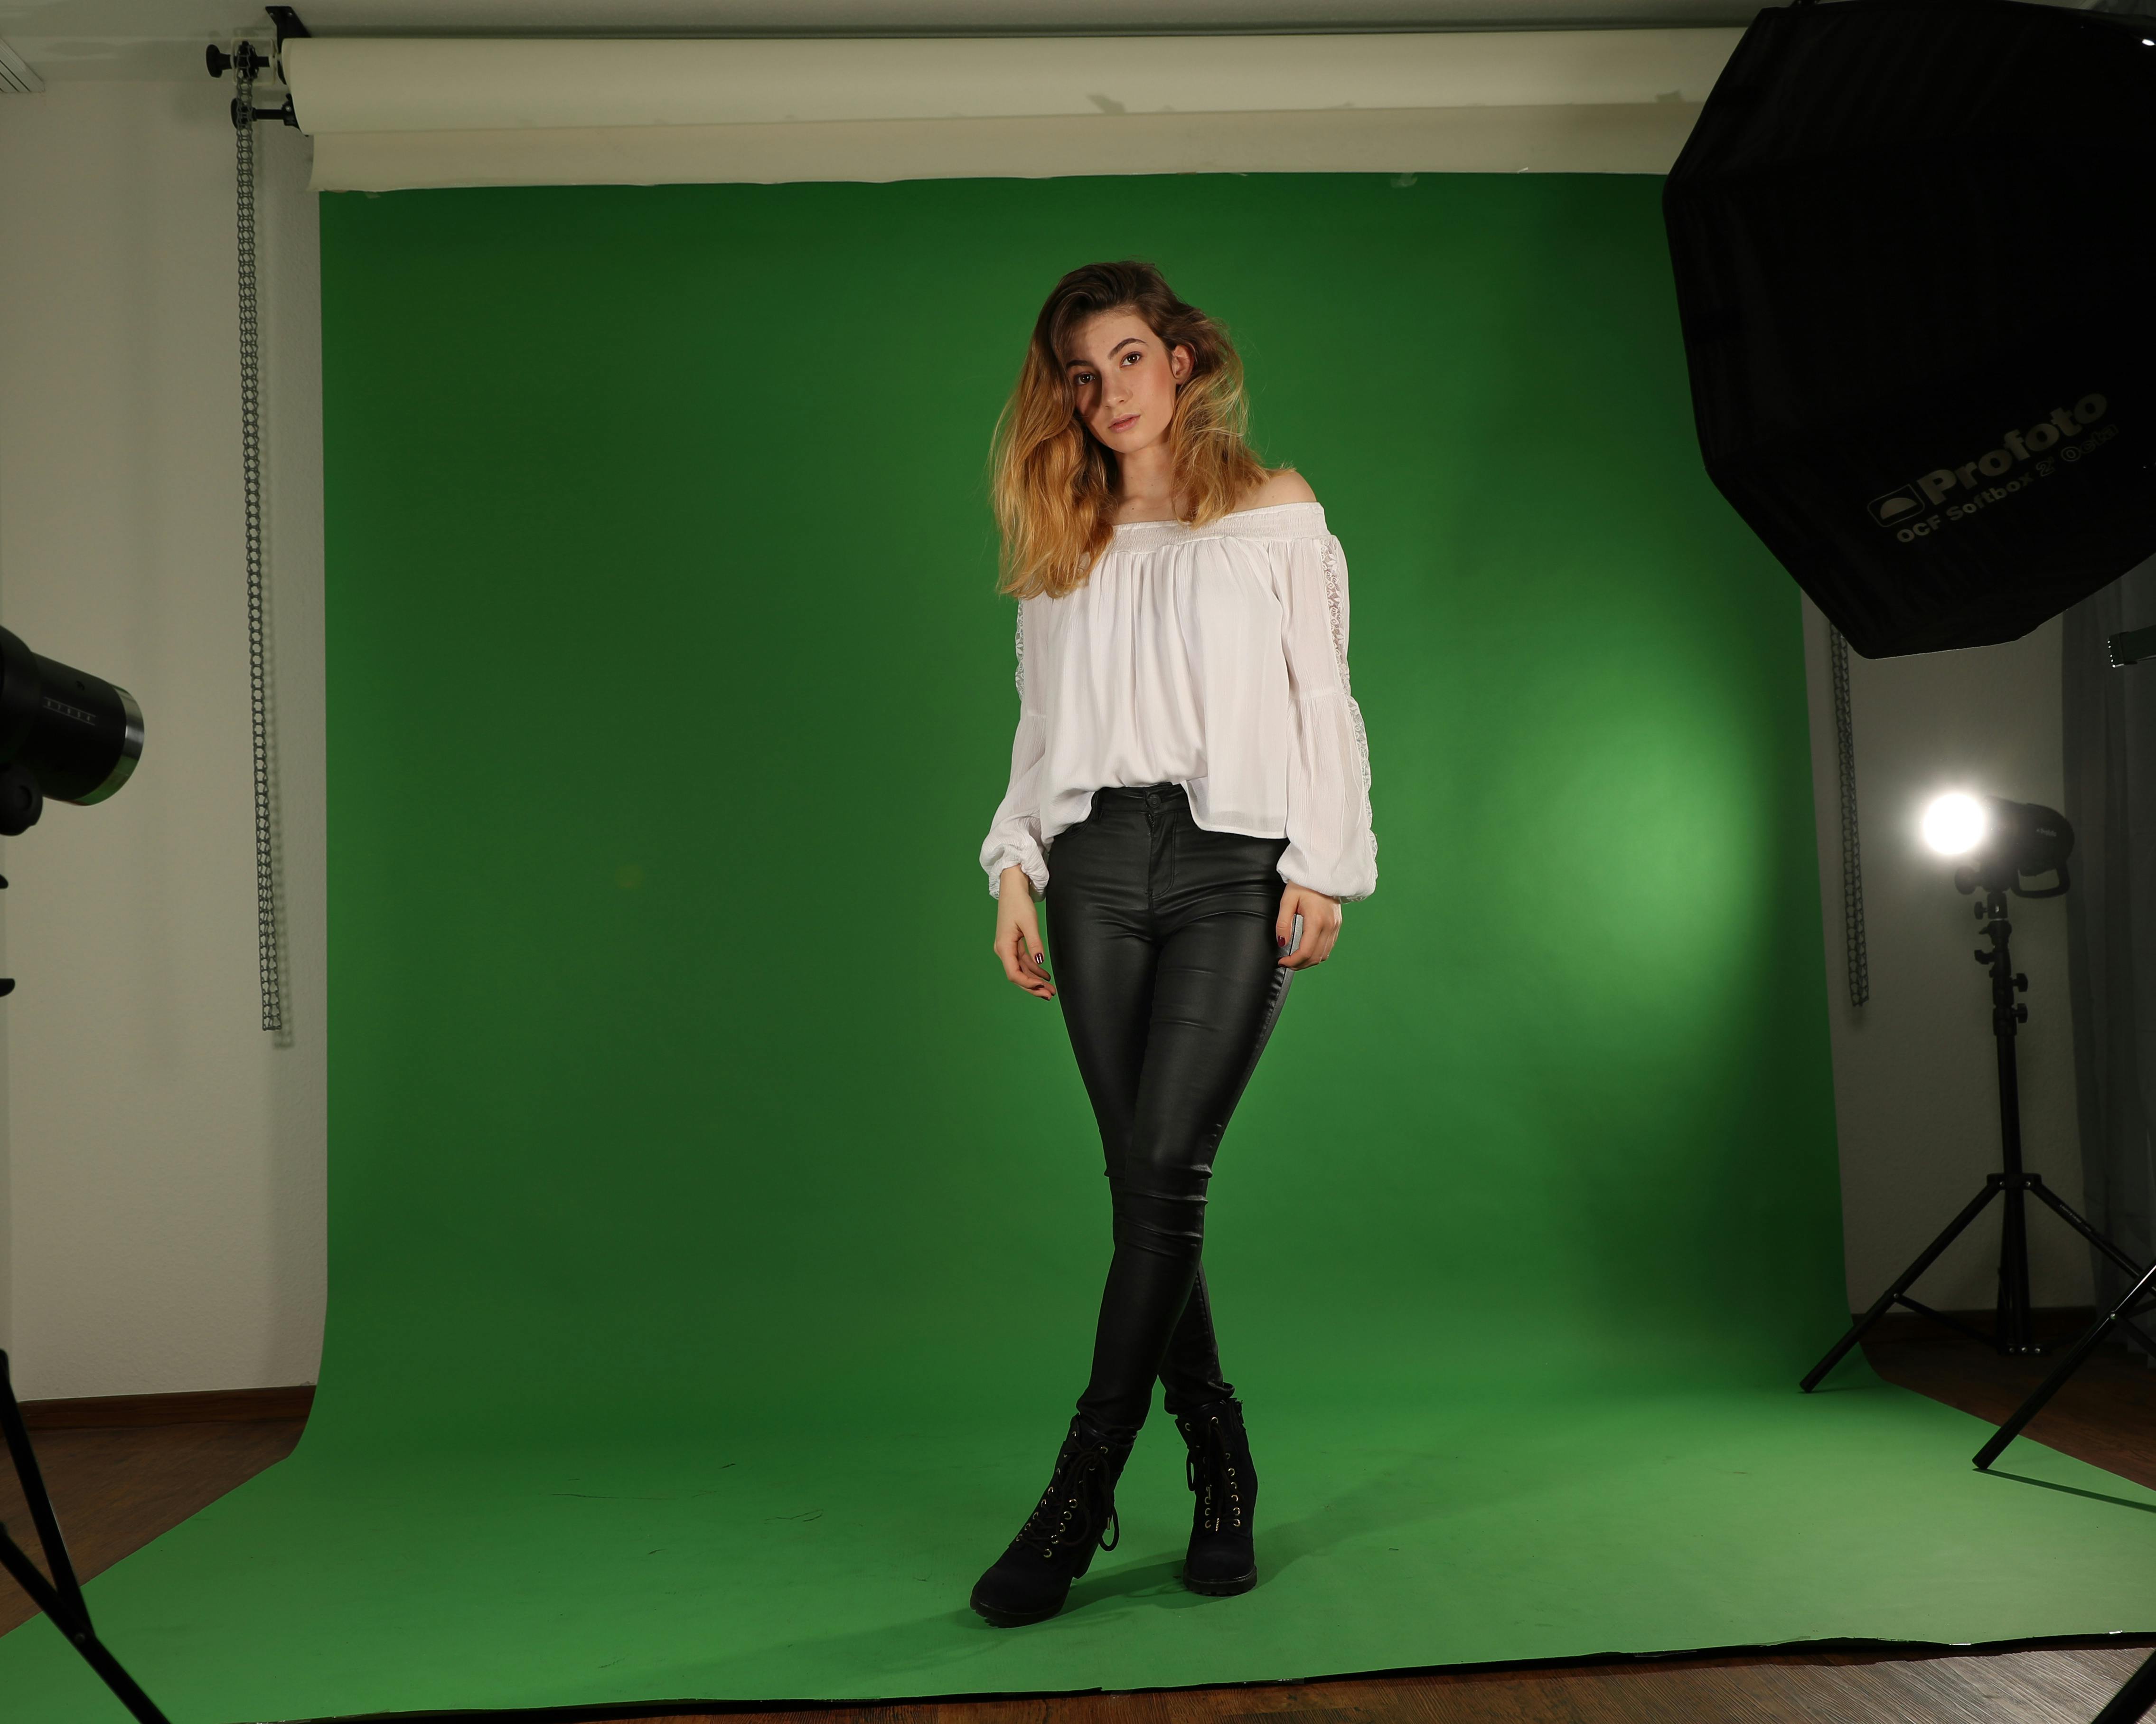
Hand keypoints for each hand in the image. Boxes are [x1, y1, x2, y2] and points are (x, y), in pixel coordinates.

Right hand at [994, 866, 1055, 999]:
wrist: (1012, 888)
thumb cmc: (1018, 903)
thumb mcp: (1029, 923)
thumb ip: (1034, 944)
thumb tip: (1040, 962)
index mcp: (1004, 946)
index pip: (1014, 973)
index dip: (1028, 983)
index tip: (1042, 988)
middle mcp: (1003, 950)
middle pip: (1017, 975)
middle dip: (1033, 987)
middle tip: (1050, 995)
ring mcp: (1008, 948)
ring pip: (1021, 970)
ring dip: (1035, 980)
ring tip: (1050, 989)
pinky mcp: (1013, 944)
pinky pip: (1023, 961)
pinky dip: (1034, 969)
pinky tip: (1045, 975)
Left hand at [1276, 883, 1341, 967]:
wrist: (1322, 872)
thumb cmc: (1303, 884)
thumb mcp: (1287, 901)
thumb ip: (1283, 924)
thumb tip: (1282, 943)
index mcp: (1316, 921)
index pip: (1306, 951)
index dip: (1293, 961)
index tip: (1282, 962)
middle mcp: (1329, 926)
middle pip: (1316, 957)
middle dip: (1300, 964)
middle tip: (1287, 963)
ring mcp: (1335, 926)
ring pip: (1324, 955)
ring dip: (1309, 961)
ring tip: (1295, 960)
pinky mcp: (1337, 925)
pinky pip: (1329, 947)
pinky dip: (1317, 954)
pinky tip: (1307, 951)